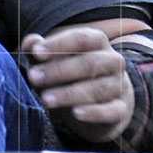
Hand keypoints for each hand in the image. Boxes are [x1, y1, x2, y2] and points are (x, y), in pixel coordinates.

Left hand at [20, 27, 133, 143]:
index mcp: (97, 41)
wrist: (100, 102)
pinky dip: (94, 112)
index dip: (58, 45)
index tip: (36, 52)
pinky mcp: (121, 109)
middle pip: (88, 63)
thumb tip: (31, 43)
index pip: (80, 38)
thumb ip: (39, 50)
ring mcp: (120, 85)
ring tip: (46, 99)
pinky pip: (111, 110)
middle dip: (58, 70)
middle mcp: (112, 60)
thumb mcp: (53, 59)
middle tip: (34, 77)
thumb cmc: (71, 73)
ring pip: (97, 88)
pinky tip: (76, 113)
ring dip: (69, 94)